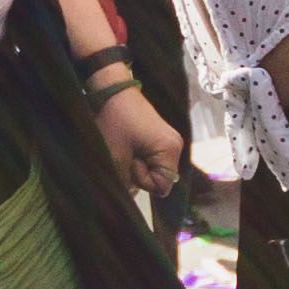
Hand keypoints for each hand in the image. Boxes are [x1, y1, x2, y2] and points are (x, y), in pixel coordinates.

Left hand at [96, 83, 183, 198]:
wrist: (112, 90)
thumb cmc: (114, 121)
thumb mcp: (114, 156)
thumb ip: (124, 181)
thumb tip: (128, 198)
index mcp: (170, 150)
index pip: (161, 187)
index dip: (142, 180)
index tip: (130, 162)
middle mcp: (176, 147)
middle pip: (158, 178)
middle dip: (138, 172)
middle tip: (125, 151)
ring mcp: (169, 141)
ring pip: (152, 169)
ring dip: (135, 164)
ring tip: (124, 145)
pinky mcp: (160, 137)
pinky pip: (151, 158)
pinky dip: (137, 155)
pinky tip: (127, 143)